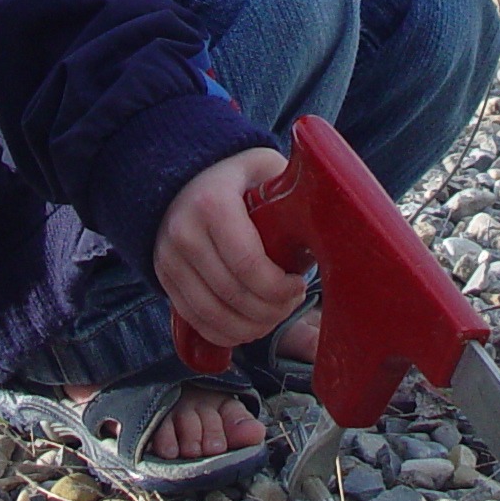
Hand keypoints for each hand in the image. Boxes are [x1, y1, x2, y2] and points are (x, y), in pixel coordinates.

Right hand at [154, 146, 304, 350]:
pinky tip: (248, 326)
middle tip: (291, 301)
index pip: (249, 265)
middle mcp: (184, 232)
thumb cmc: (237, 175)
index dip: (280, 288)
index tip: (298, 285)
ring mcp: (169, 258)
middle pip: (234, 296)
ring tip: (273, 315)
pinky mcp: (165, 276)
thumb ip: (295, 189)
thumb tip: (334, 218)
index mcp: (212, 204)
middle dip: (271, 310)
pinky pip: (195, 319)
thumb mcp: (266, 167)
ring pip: (213, 316)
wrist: (185, 174)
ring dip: (251, 327)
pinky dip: (225, 332)